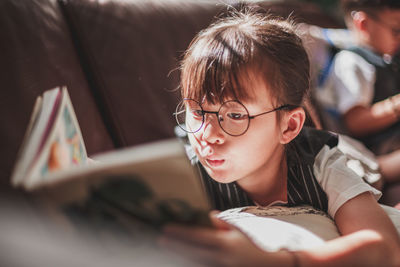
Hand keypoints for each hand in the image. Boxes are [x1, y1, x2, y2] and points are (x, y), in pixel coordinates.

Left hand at [158, 211, 291, 266]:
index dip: (180, 233)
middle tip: (161, 240)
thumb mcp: (239, 232)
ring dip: (181, 256)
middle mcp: (220, 257)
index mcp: (224, 243)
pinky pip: (203, 266)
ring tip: (167, 251)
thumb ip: (223, 223)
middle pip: (191, 251)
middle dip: (175, 246)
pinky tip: (184, 259)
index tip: (166, 230)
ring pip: (195, 262)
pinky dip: (193, 262)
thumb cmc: (253, 248)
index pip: (196, 237)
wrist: (271, 266)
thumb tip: (210, 214)